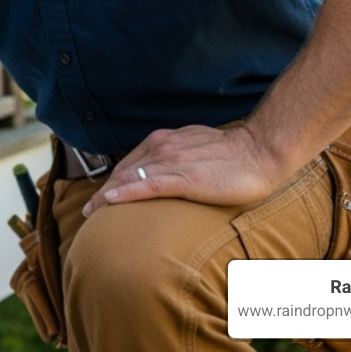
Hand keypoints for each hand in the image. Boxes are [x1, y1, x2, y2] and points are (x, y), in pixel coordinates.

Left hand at [80, 123, 297, 217]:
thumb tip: (172, 171)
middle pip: (124, 170)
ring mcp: (172, 162)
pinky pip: (147, 185)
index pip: (131, 162)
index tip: (102, 194)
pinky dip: (126, 193)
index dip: (113, 179)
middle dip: (105, 189)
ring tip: (92, 211)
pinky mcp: (184, 178)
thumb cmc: (234, 155)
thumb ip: (180, 156)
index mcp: (166, 140)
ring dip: (107, 195)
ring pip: (130, 178)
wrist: (260, 151)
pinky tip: (110, 201)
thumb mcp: (197, 148)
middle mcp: (163, 147)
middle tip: (90, 208)